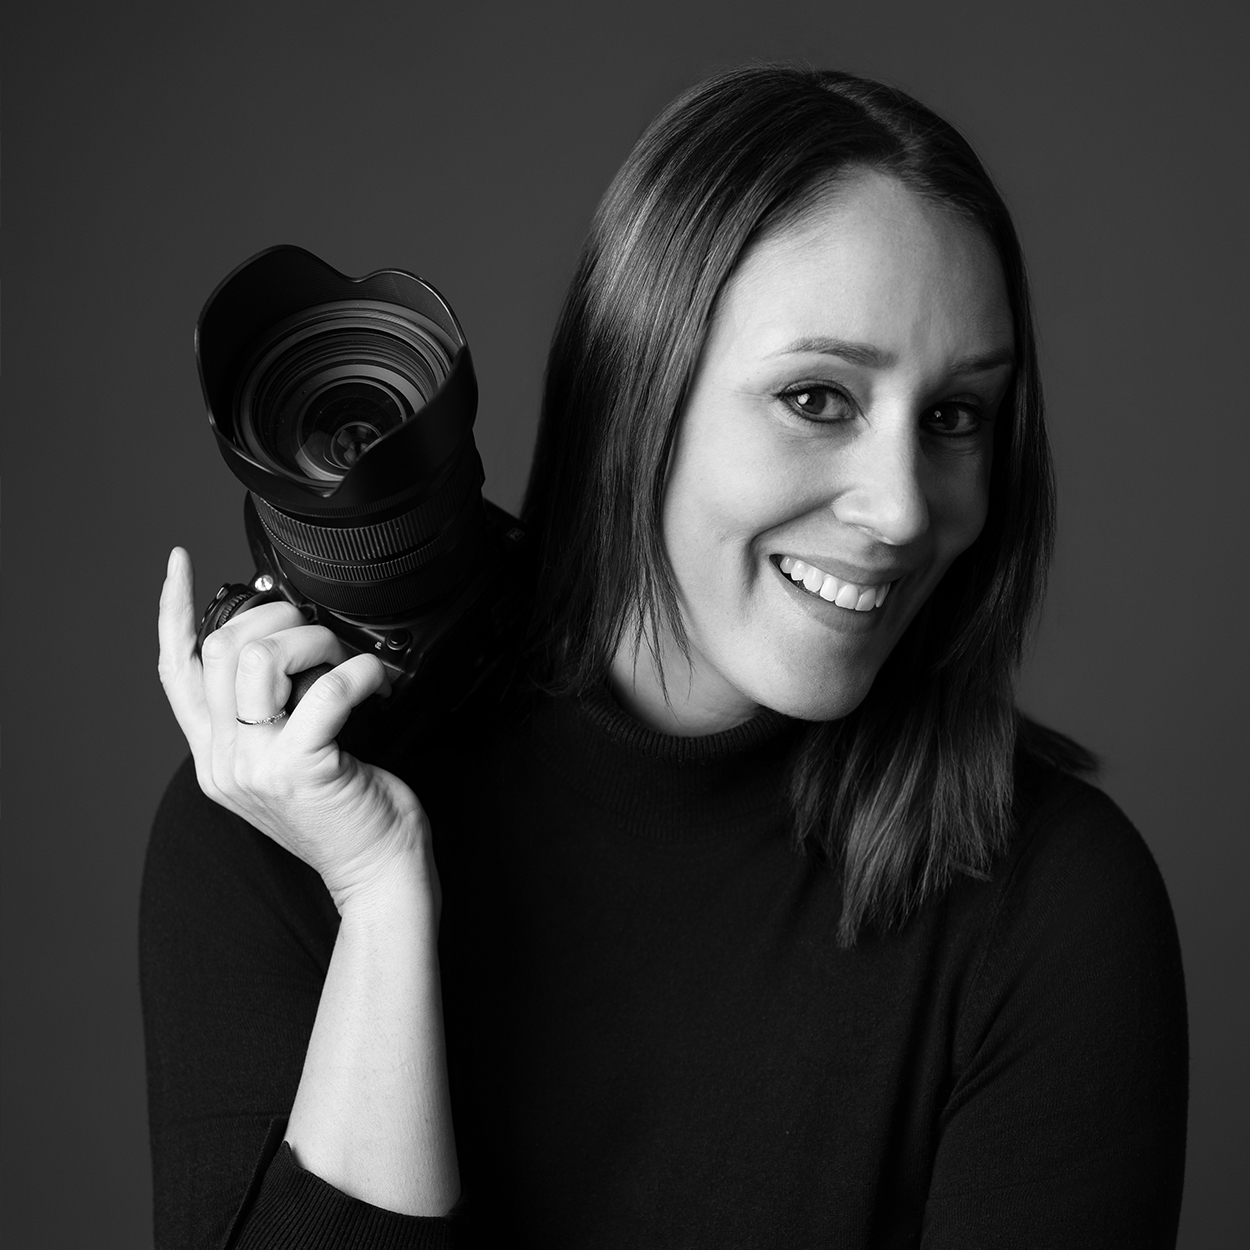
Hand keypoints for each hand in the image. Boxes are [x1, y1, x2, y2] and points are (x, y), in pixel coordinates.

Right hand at [157, 546, 432, 911]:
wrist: (379, 874)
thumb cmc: (352, 810)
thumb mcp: (294, 757)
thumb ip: (273, 710)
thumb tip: (289, 640)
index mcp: (217, 754)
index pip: (175, 671)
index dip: (172, 611)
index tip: (179, 563)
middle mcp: (224, 760)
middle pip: (222, 649)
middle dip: (279, 619)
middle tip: (325, 637)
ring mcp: (256, 767)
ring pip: (260, 658)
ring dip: (316, 641)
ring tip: (351, 662)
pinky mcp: (300, 770)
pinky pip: (325, 690)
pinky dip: (360, 673)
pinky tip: (377, 682)